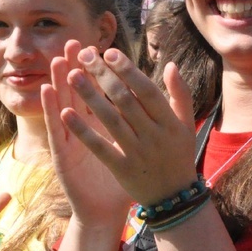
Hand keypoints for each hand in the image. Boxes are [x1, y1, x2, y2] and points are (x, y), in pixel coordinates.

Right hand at [41, 40, 130, 228]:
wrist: (106, 213)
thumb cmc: (122, 180)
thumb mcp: (135, 147)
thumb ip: (144, 121)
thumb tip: (156, 97)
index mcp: (102, 125)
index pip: (100, 91)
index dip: (100, 70)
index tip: (100, 46)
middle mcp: (83, 129)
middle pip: (78, 93)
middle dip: (78, 68)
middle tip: (74, 43)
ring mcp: (70, 141)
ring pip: (64, 107)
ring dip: (60, 82)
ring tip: (59, 60)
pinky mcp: (62, 156)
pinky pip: (57, 131)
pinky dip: (51, 112)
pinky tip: (48, 93)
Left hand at [62, 48, 197, 205]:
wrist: (175, 198)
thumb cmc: (178, 154)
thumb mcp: (186, 124)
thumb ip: (180, 94)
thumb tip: (170, 64)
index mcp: (169, 121)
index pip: (146, 89)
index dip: (127, 70)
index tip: (109, 51)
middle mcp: (154, 135)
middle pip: (125, 100)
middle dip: (103, 75)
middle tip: (84, 55)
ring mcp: (138, 153)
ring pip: (110, 120)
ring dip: (89, 96)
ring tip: (71, 75)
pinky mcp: (122, 169)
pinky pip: (100, 147)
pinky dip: (82, 131)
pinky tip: (65, 114)